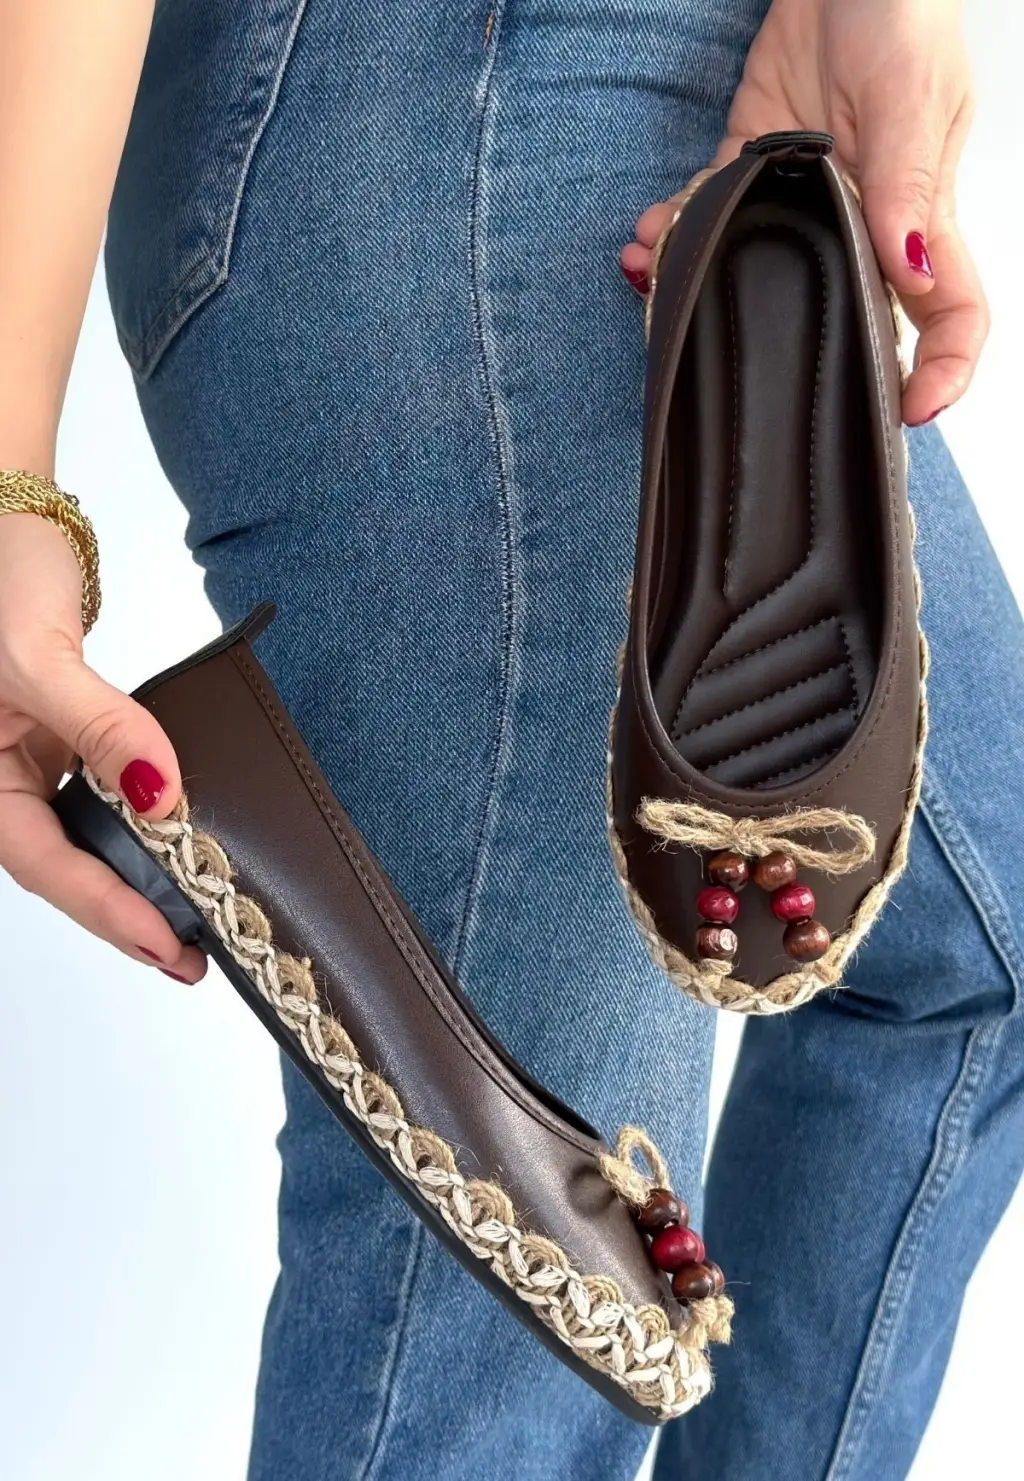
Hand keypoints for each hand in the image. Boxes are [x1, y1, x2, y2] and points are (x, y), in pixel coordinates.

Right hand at [0, 514, 205, 982]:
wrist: (8, 515)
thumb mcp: (39, 653)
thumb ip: (100, 726)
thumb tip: (159, 794)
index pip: (43, 864)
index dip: (106, 911)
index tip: (167, 948)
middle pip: (62, 866)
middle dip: (124, 915)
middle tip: (190, 957)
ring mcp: (27, 762)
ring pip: (82, 837)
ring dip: (134, 876)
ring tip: (191, 917)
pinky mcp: (58, 740)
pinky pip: (99, 795)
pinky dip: (138, 821)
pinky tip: (174, 839)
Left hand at [622, 0, 986, 425]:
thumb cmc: (900, 11)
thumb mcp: (912, 94)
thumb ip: (907, 184)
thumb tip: (914, 270)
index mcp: (922, 214)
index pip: (952, 311)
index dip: (941, 371)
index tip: (908, 412)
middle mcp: (866, 222)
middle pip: (845, 315)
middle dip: (792, 348)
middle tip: (741, 370)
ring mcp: (808, 201)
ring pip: (762, 272)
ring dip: (701, 285)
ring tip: (652, 279)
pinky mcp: (756, 169)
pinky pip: (712, 216)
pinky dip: (673, 229)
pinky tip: (644, 235)